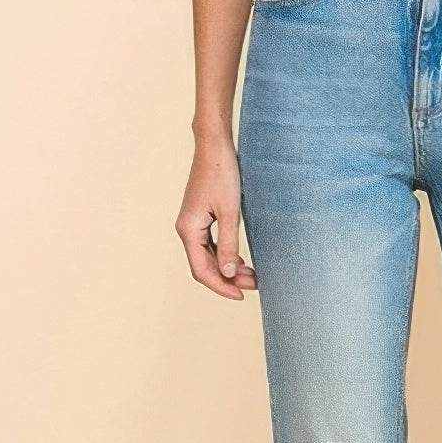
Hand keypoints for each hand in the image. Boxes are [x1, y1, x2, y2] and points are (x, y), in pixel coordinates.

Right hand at [175, 135, 258, 298]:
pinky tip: (241, 260)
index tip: (241, 296)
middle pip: (204, 266)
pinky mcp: (200, 217)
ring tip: (252, 275)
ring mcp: (192, 223)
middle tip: (255, 284)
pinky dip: (225, 255)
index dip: (221, 286)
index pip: (202, 270)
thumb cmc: (222, 174)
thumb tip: (228, 273)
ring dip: (228, 268)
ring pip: (208, 256)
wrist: (215, 146)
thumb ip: (229, 244)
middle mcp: (186, 229)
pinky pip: (210, 245)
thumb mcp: (230, 212)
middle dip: (228, 279)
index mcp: (188, 230)